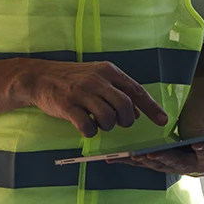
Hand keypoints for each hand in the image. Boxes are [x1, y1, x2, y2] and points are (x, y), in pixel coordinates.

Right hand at [20, 60, 167, 137]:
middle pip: (125, 106)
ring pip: (109, 118)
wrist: (41, 77)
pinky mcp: (68, 106)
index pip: (137, 91)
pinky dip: (90, 132)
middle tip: (119, 123)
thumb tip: (138, 113)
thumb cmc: (73, 78)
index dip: (152, 108)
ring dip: (107, 126)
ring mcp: (82, 93)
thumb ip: (118, 92)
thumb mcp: (98, 77)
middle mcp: (98, 80)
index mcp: (109, 71)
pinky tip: (86, 126)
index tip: (163, 120)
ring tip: (98, 122)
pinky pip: (88, 127)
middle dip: (126, 120)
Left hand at [109, 130, 203, 176]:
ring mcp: (173, 164)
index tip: (198, 143)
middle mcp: (190, 165)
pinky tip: (114, 159)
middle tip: (153, 154)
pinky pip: (144, 161)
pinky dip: (130, 160)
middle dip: (164, 159)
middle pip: (176, 163)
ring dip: (144, 161)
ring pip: (157, 164)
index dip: (203, 151)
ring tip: (133, 156)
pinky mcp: (160, 160)